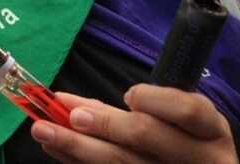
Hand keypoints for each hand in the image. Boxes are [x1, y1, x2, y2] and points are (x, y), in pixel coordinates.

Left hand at [31, 85, 236, 162]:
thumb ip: (127, 106)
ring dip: (76, 145)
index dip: (155, 101)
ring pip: (122, 163)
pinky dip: (76, 161)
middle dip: (104, 123)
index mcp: (209, 131)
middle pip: (147, 136)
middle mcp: (199, 159)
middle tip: (70, 115)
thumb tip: (66, 100)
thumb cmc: (178, 137)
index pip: (186, 110)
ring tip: (43, 130)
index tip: (129, 95)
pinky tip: (55, 148)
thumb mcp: (172, 118)